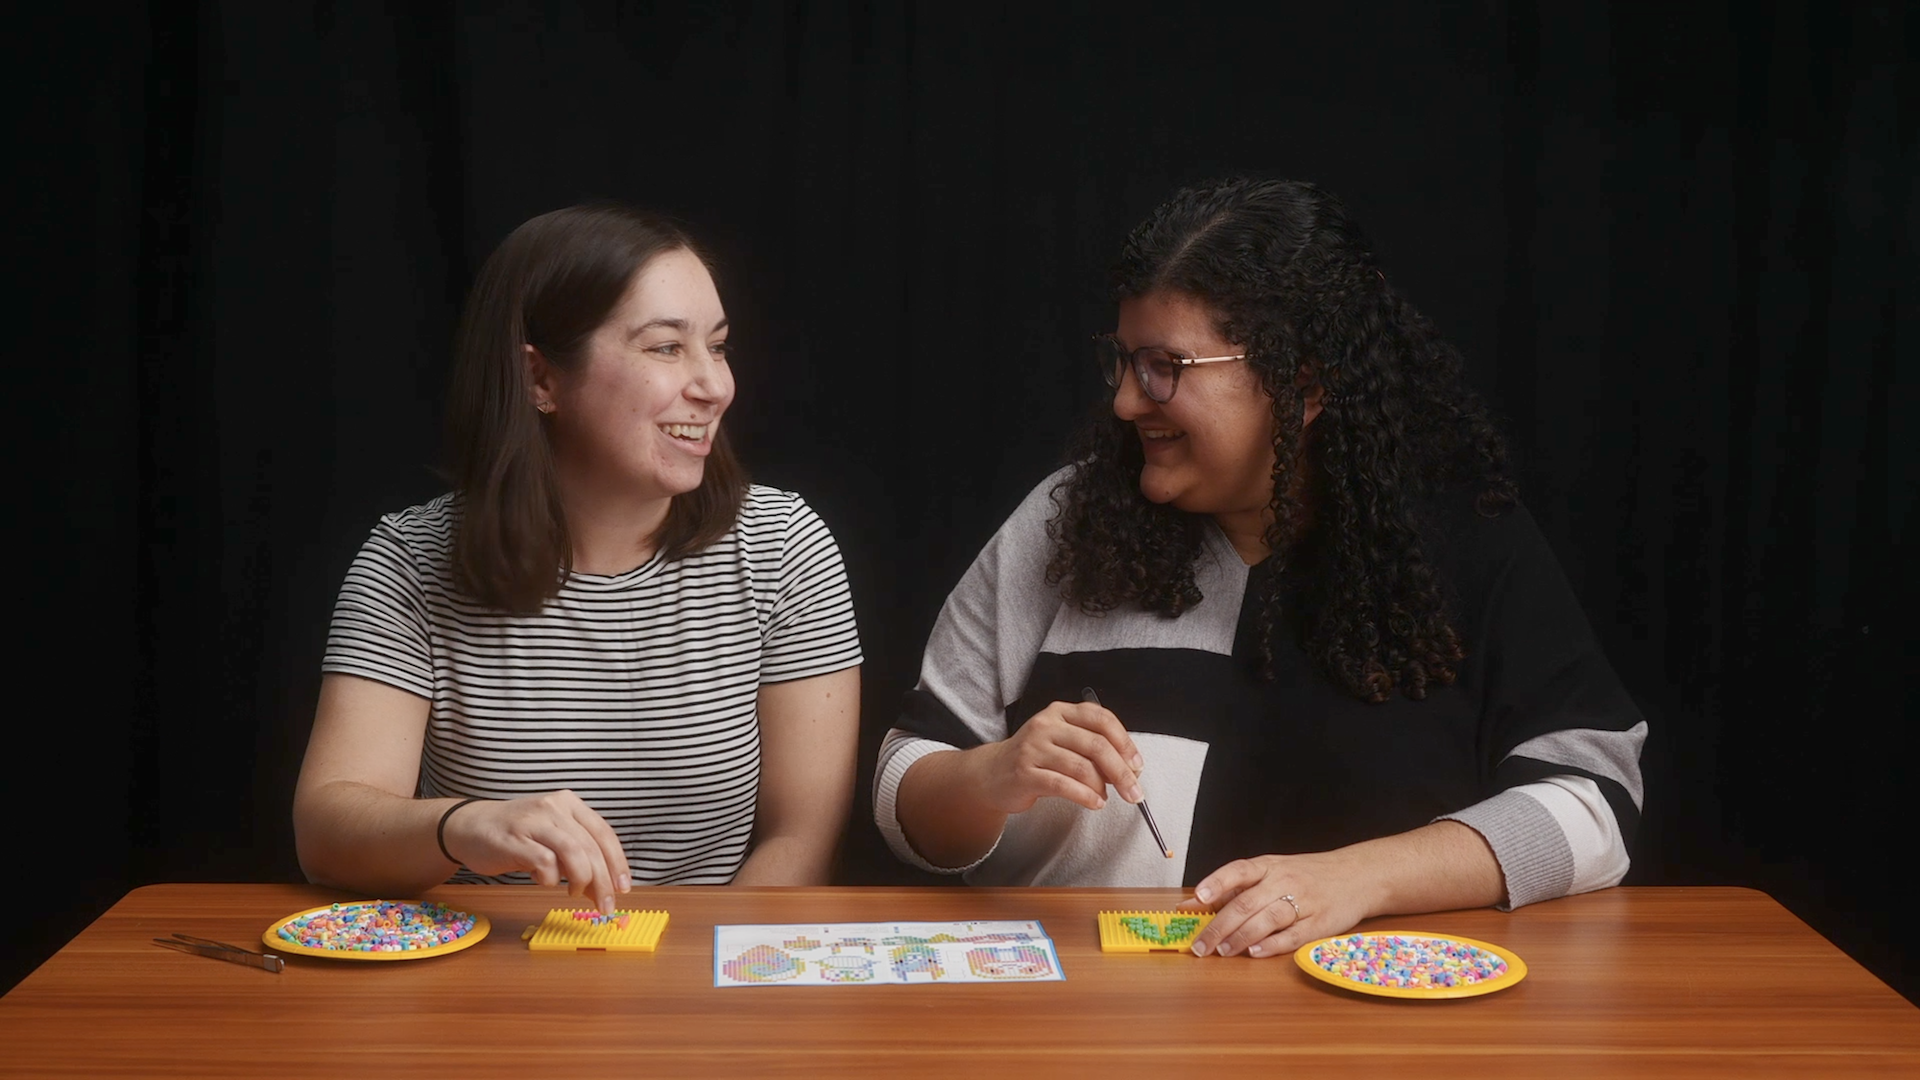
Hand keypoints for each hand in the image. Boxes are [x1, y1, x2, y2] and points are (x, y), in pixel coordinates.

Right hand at [440, 791, 632, 912]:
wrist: (468, 826)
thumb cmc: (516, 835)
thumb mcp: (552, 837)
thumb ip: (577, 855)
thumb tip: (604, 888)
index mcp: (569, 804)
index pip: (604, 833)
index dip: (618, 862)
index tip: (624, 887)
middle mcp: (554, 807)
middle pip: (591, 848)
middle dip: (603, 881)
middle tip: (606, 905)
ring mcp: (533, 822)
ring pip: (574, 853)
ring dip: (582, 881)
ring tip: (575, 894)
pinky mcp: (514, 840)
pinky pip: (545, 863)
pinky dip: (551, 879)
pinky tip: (544, 881)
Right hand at [962, 700, 1144, 813]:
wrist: (992, 773)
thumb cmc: (1035, 758)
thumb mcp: (1062, 741)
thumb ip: (1092, 747)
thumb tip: (1129, 768)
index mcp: (1060, 712)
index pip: (1101, 719)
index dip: (1125, 742)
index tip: (1137, 765)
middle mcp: (1046, 725)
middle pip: (1097, 745)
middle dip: (1122, 772)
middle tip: (1134, 792)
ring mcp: (1033, 748)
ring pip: (1082, 767)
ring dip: (1103, 787)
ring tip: (1106, 798)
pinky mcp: (1025, 772)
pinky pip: (1063, 785)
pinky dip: (1085, 797)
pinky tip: (1094, 803)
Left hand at [1180, 851, 1376, 959]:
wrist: (1357, 875)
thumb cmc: (1306, 875)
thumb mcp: (1271, 872)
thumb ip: (1233, 888)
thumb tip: (1191, 904)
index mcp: (1269, 866)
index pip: (1238, 871)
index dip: (1216, 883)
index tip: (1198, 898)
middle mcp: (1284, 881)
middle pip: (1246, 902)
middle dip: (1220, 926)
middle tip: (1201, 945)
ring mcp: (1303, 902)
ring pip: (1267, 919)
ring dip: (1241, 937)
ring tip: (1223, 951)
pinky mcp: (1320, 923)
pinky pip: (1293, 935)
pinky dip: (1273, 945)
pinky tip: (1256, 952)